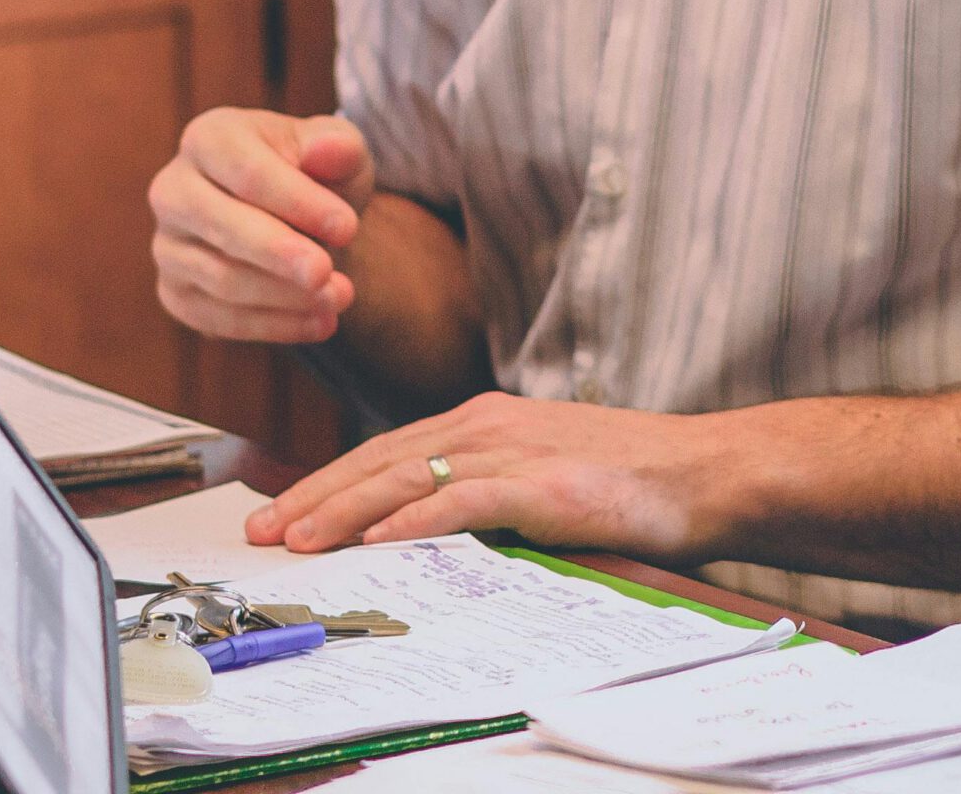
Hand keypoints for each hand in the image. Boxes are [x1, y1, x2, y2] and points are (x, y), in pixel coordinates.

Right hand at [149, 107, 374, 343]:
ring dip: (285, 295)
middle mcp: (174, 189)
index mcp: (209, 137)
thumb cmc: (316, 174)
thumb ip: (338, 146)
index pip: (248, 172)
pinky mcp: (175, 293)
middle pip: (223, 225)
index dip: (298, 202)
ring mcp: (167, 245)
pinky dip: (273, 325)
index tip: (348, 228)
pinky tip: (319, 322)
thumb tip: (330, 148)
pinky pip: (218, 318)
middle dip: (280, 253)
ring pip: (222, 278)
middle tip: (326, 274)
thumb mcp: (338, 151)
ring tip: (340, 298)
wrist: (300, 218)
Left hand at [245, 390, 738, 562]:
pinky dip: (415, 516)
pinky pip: (464, 499)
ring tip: (296, 539)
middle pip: (379, 459)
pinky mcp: (540, 483)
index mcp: (484, 421)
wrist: (699, 471)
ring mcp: (513, 449)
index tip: (279, 514)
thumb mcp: (540, 474)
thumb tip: (425, 526)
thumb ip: (485, 489)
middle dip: (313, 497)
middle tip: (260, 533)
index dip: (326, 481)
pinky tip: (378, 537)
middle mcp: (487, 424)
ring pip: (406, 476)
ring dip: (344, 508)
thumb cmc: (627, 481)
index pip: (385, 450)